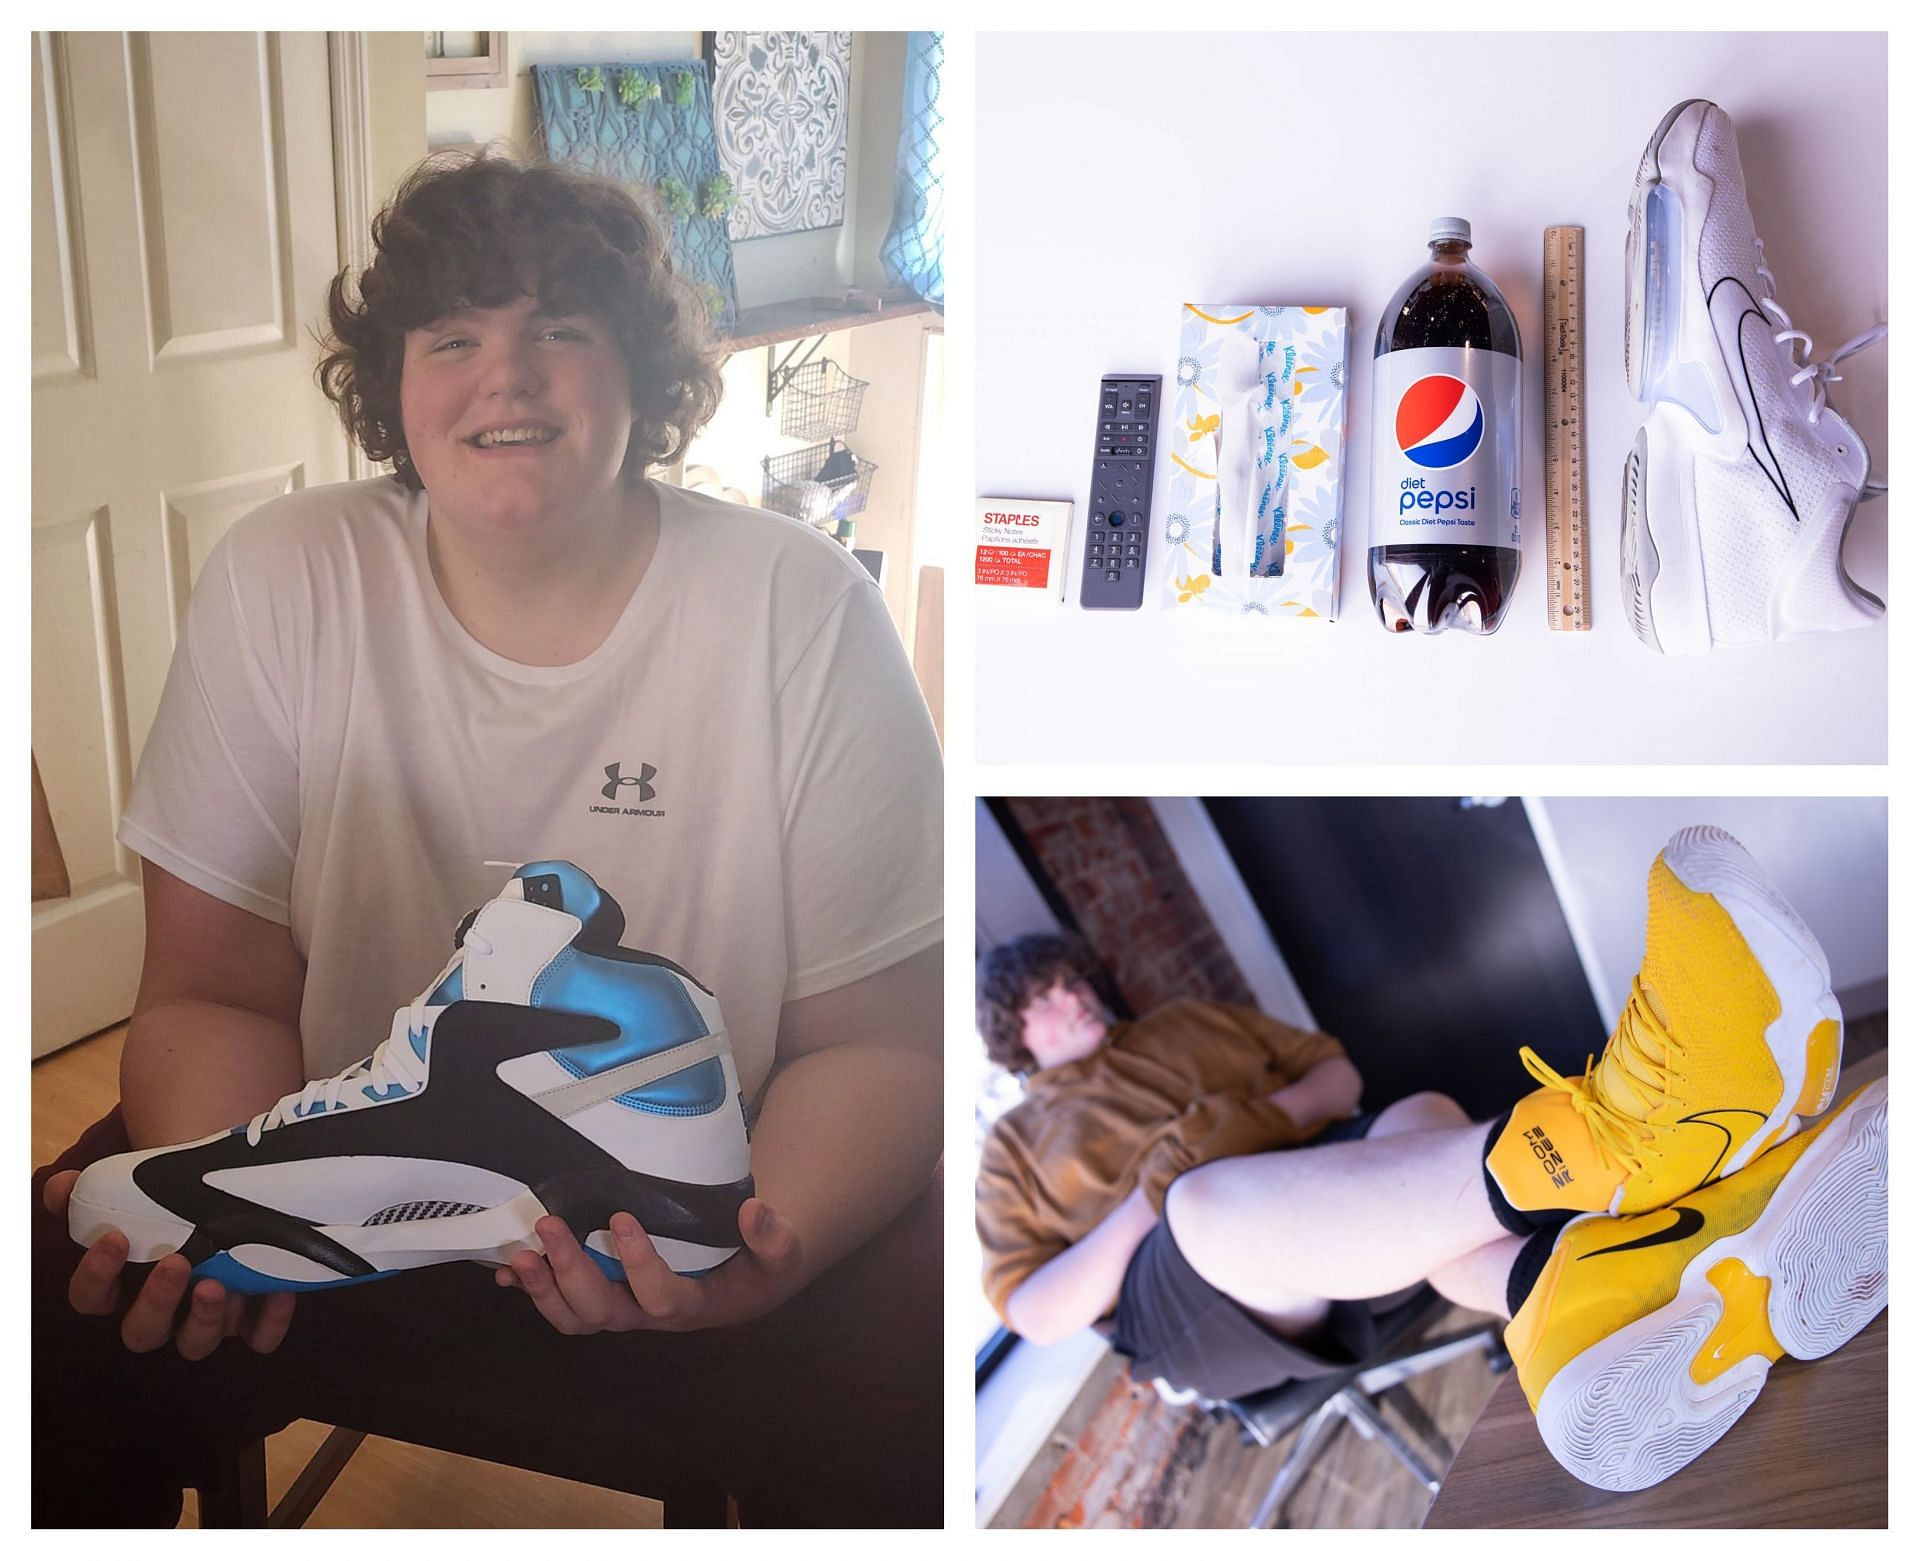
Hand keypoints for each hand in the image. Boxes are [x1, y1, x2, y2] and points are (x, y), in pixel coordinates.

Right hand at [43, 1168, 296, 1359]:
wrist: (225, 1193)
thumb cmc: (170, 1201)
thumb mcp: (134, 1189)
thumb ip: (93, 1189)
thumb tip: (63, 1186)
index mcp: (122, 1288)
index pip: (90, 1299)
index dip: (96, 1276)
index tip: (114, 1238)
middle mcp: (161, 1313)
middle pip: (142, 1333)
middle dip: (156, 1303)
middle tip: (175, 1263)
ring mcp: (205, 1320)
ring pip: (195, 1343)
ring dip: (204, 1319)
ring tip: (216, 1285)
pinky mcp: (251, 1320)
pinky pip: (259, 1337)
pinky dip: (269, 1321)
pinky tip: (277, 1291)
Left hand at [494, 1198, 804, 1333]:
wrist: (744, 1282)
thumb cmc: (760, 1266)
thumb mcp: (780, 1254)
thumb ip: (773, 1237)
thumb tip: (754, 1210)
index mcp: (692, 1305)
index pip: (661, 1297)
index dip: (639, 1264)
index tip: (622, 1216)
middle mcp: (650, 1314)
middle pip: (603, 1310)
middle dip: (572, 1271)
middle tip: (551, 1225)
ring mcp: (624, 1308)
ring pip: (575, 1318)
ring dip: (543, 1290)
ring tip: (520, 1255)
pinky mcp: (605, 1296)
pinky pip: (563, 1305)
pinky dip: (532, 1291)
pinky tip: (507, 1270)